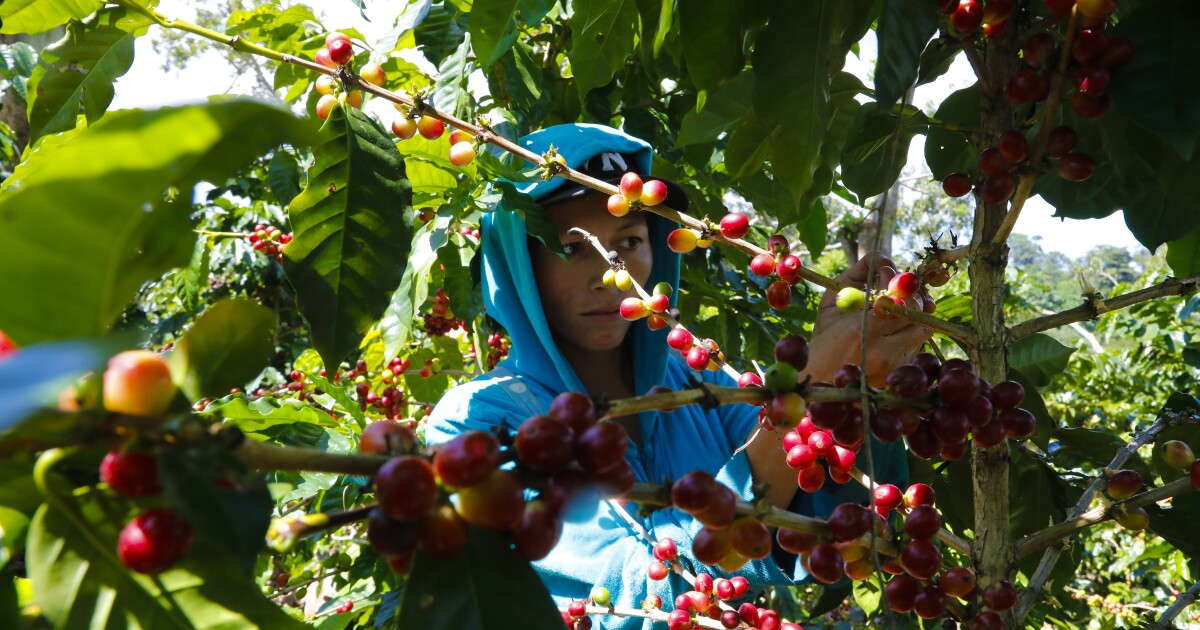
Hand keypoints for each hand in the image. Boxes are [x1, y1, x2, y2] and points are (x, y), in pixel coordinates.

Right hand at [806, 252, 935, 385]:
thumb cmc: (823, 338)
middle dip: (913, 302)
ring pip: (922, 333)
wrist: (819, 380)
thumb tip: (889, 267)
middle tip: (901, 296)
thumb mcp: (832, 303)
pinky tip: (892, 336)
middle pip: (919, 317)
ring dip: (913, 320)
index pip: (904, 303)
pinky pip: (914, 348)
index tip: (892, 279)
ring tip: (896, 316)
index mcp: (861, 329)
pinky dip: (907, 337)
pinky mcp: (897, 375)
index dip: (902, 288)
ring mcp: (892, 367)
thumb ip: (861, 280)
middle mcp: (881, 351)